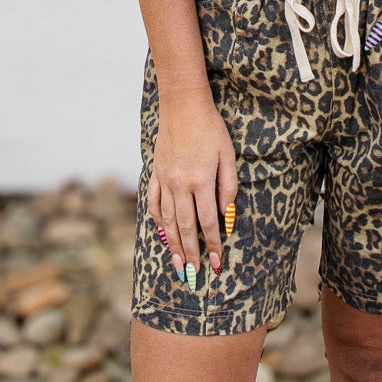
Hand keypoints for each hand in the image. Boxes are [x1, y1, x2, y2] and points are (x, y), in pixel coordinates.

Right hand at [148, 97, 237, 282]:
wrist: (182, 104)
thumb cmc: (211, 128)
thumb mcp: (227, 156)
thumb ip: (227, 188)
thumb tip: (226, 219)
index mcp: (201, 181)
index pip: (208, 222)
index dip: (213, 245)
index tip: (217, 265)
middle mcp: (180, 184)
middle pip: (185, 227)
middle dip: (191, 254)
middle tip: (194, 277)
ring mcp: (164, 180)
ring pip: (167, 220)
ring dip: (173, 246)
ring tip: (178, 266)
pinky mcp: (155, 173)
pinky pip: (154, 203)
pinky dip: (158, 221)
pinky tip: (163, 235)